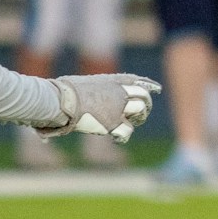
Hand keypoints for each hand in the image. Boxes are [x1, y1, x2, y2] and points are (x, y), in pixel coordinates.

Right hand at [39, 74, 161, 143]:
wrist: (59, 99)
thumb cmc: (60, 93)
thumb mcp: (77, 86)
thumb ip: (86, 95)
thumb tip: (65, 117)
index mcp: (110, 80)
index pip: (136, 80)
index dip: (148, 85)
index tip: (157, 89)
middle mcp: (118, 91)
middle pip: (144, 96)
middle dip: (146, 106)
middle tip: (142, 114)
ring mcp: (118, 106)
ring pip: (140, 110)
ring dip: (137, 119)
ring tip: (130, 124)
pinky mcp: (113, 122)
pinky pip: (127, 131)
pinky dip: (122, 136)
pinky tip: (115, 138)